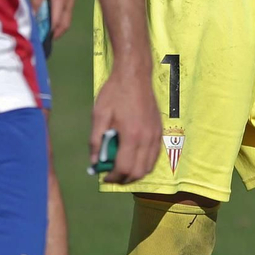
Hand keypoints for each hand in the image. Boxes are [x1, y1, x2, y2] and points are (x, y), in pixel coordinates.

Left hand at [30, 0, 76, 38]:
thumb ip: (37, 0)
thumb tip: (32, 15)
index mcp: (61, 1)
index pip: (56, 23)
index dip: (49, 33)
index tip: (41, 40)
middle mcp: (68, 3)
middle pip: (65, 24)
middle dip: (56, 34)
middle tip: (46, 39)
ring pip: (67, 19)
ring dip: (59, 27)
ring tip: (48, 31)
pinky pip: (66, 12)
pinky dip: (60, 19)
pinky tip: (52, 17)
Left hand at [90, 58, 161, 183]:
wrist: (135, 75)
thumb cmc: (114, 93)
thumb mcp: (99, 115)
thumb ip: (96, 141)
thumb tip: (95, 163)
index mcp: (131, 135)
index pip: (124, 168)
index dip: (113, 177)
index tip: (103, 176)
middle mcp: (147, 138)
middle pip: (139, 172)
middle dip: (124, 179)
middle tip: (112, 175)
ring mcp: (155, 135)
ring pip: (149, 166)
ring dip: (135, 173)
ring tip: (121, 168)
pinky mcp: (159, 130)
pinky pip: (154, 155)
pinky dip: (144, 163)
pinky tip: (133, 157)